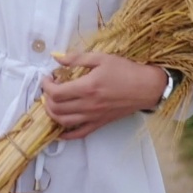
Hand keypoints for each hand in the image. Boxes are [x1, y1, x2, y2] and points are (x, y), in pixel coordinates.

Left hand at [39, 52, 167, 139]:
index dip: (46, 85)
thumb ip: (77, 58)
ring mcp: (93, 117)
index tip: (48, 78)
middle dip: (47, 99)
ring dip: (52, 113)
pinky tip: (59, 130)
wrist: (146, 88)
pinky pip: (78, 134)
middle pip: (56, 108)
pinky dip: (66, 134)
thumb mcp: (101, 58)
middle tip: (50, 88)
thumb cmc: (125, 71)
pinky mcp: (99, 124)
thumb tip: (57, 58)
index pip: (56, 92)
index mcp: (86, 88)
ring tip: (52, 103)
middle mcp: (87, 105)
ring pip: (63, 122)